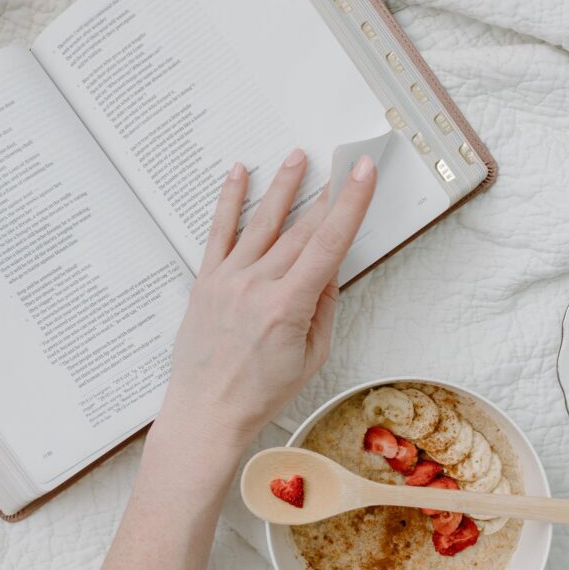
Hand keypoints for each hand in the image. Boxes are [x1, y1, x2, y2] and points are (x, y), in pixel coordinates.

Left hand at [158, 148, 376, 448]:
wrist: (206, 412)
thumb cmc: (260, 394)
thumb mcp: (311, 357)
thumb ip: (322, 308)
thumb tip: (329, 268)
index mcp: (287, 307)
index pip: (328, 244)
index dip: (350, 204)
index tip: (362, 172)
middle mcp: (257, 285)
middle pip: (301, 229)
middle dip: (327, 194)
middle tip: (344, 163)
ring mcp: (228, 280)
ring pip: (262, 222)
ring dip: (283, 186)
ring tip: (298, 157)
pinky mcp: (206, 281)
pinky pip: (218, 232)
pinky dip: (229, 200)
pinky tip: (238, 174)